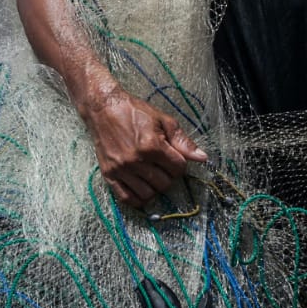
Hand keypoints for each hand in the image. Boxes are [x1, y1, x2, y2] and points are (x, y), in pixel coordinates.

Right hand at [80, 88, 207, 209]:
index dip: (181, 164)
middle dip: (169, 176)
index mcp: (152, 146)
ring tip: (153, 175)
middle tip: (164, 166)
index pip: (178, 168)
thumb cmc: (135, 112)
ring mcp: (121, 169)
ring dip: (155, 187)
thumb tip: (203, 158)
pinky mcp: (108, 174)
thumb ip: (183, 141)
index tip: (175, 159)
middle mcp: (136, 160)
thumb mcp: (163, 120)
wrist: (103, 109)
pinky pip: (126, 198)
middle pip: (164, 183)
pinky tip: (142, 188)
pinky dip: (137, 198)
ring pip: (148, 194)